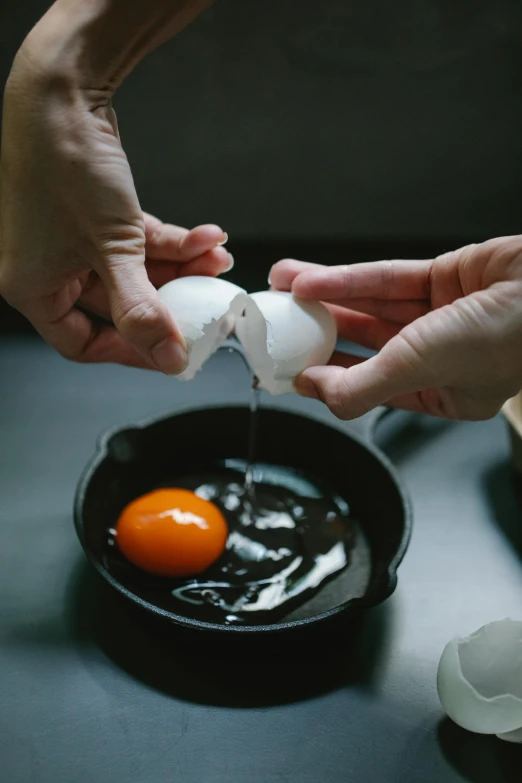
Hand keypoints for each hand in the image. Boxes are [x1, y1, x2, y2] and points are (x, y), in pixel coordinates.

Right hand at [0, 49, 229, 372]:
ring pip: (136, 273)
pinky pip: (139, 243)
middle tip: (205, 308)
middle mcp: (50, 267)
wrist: (64, 92)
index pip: (83, 344)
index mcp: (33, 286)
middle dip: (168, 302)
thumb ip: (141, 309)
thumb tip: (168, 358)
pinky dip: (174, 241)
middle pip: (118, 306)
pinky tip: (208, 236)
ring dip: (180, 268)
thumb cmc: (67, 167)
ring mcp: (73, 240)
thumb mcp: (111, 250)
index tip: (171, 353)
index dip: (131, 352)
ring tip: (217, 261)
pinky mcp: (97, 216)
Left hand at [270, 237, 521, 420]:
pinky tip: (310, 279)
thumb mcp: (419, 373)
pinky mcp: (444, 277)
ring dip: (325, 298)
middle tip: (282, 323)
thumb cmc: (504, 340)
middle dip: (321, 332)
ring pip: (371, 306)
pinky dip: (347, 279)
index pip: (373, 387)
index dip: (331, 377)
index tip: (293, 368)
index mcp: (443, 393)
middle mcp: (440, 355)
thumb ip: (362, 387)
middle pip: (366, 343)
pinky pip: (386, 279)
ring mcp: (442, 315)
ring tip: (284, 289)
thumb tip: (315, 390)